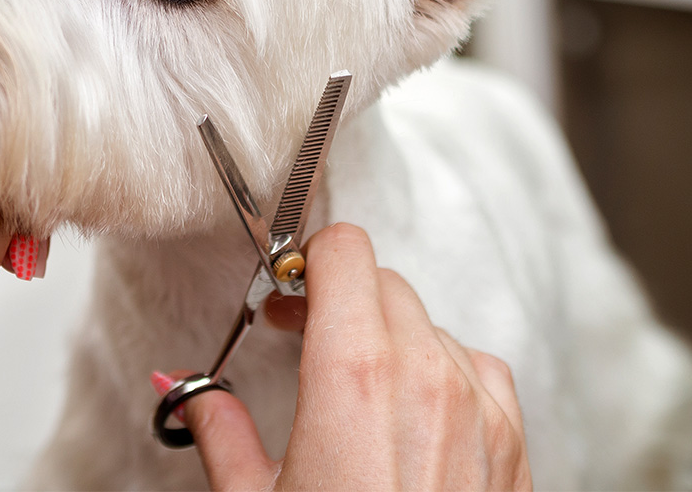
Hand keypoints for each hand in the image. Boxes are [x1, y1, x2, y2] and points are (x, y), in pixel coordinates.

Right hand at [177, 223, 530, 490]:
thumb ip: (215, 425)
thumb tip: (180, 387)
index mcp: (354, 374)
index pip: (344, 251)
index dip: (307, 258)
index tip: (285, 289)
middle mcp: (425, 375)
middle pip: (381, 280)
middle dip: (336, 295)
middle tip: (301, 331)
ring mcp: (477, 406)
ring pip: (428, 320)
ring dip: (387, 332)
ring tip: (352, 378)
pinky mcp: (511, 441)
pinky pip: (478, 365)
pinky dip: (443, 368)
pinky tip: (413, 405)